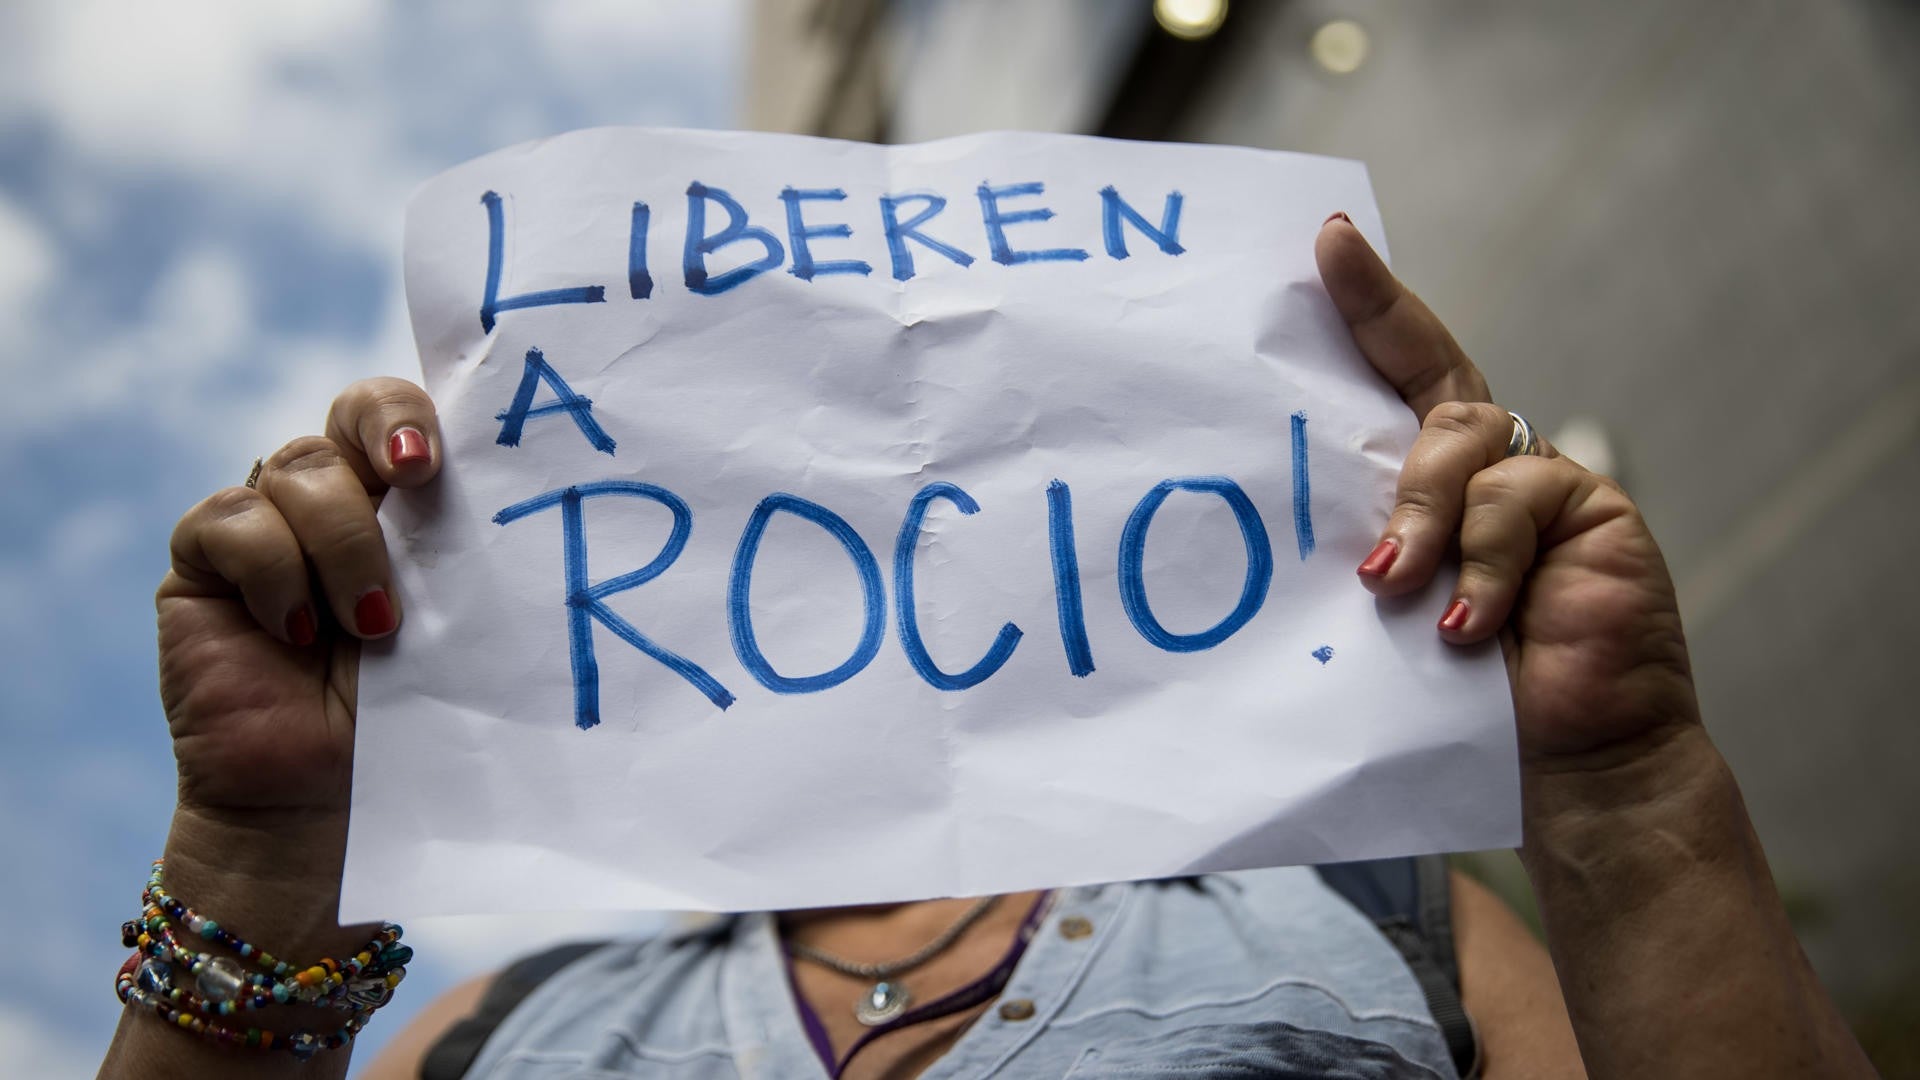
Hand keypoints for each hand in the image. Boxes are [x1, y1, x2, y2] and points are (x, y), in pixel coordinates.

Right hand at [157, 378, 441, 817]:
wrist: (329, 807)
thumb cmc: (415, 718)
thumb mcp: (456, 624)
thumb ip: (467, 554)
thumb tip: (517, 497)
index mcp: (410, 504)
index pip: (411, 416)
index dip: (418, 413)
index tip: (438, 459)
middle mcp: (340, 500)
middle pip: (353, 412)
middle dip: (385, 429)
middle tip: (413, 477)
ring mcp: (270, 526)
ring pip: (300, 468)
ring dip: (343, 543)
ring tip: (372, 627)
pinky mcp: (206, 565)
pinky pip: (231, 520)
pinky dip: (273, 571)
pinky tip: (295, 634)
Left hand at [1315, 218, 1697, 763]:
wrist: (1565, 765)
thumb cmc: (1458, 694)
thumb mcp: (1389, 613)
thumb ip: (1368, 548)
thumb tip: (1309, 523)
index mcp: (1431, 478)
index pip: (1399, 368)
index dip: (1370, 301)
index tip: (1331, 238)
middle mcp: (1486, 466)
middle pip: (1432, 401)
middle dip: (1383, 451)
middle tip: (1352, 525)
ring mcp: (1542, 481)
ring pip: (1464, 447)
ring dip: (1424, 521)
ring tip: (1398, 592)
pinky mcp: (1594, 507)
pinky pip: (1517, 502)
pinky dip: (1482, 562)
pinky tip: (1471, 624)